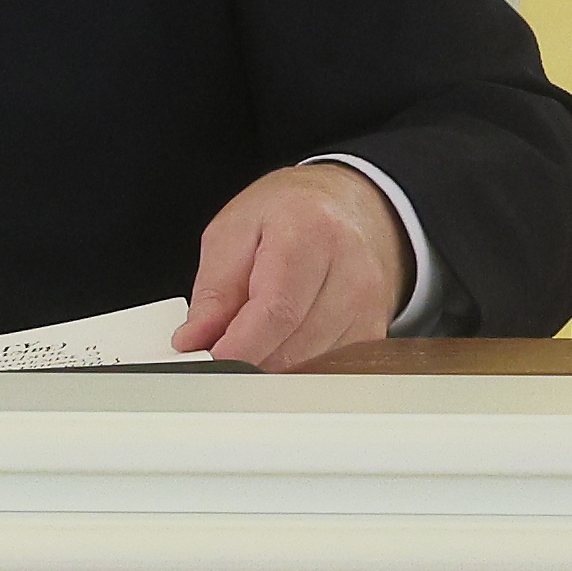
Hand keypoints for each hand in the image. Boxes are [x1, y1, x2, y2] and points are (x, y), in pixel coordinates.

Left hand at [176, 159, 410, 368]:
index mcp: (310, 233)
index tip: (210, 360)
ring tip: (249, 336)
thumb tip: (195, 340)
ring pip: (313, 362)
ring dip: (272, 363)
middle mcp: (352, 271)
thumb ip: (213, 292)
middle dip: (249, 357)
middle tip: (217, 349)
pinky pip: (331, 365)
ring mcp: (370, 304)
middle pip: (295, 343)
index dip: (240, 345)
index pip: (277, 309)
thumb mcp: (232, 233)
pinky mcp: (375, 329)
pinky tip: (280, 342)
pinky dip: (298, 364)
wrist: (348, 205)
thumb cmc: (288, 212)